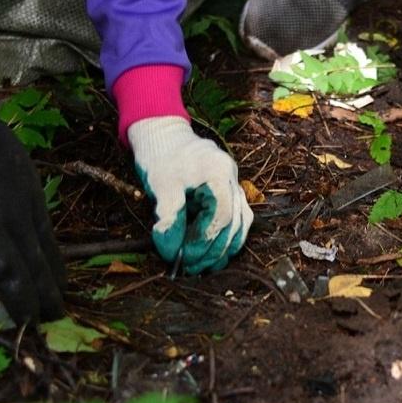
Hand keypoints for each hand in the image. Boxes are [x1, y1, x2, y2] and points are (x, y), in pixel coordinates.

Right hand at [0, 0, 64, 322]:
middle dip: (54, 279)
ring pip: (35, 268)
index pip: (42, 227)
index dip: (49, 253)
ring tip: (52, 319)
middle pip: (46, 250)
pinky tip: (28, 321)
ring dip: (43, 297)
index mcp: (24, 182)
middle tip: (61, 304)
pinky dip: (22, 301)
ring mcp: (10, 222)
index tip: (55, 270)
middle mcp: (26, 204)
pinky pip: (12, 277)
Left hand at [127, 117, 251, 274]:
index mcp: (219, 172)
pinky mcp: (230, 193)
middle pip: (233, 223)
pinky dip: (228, 239)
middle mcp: (233, 179)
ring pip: (241, 224)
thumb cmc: (160, 156)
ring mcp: (235, 185)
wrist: (163, 135)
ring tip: (203, 266)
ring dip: (223, 249)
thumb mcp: (160, 184)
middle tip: (189, 268)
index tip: (181, 256)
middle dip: (212, 250)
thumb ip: (169, 217)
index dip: (203, 240)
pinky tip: (214, 254)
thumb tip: (171, 250)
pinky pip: (238, 220)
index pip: (220, 215)